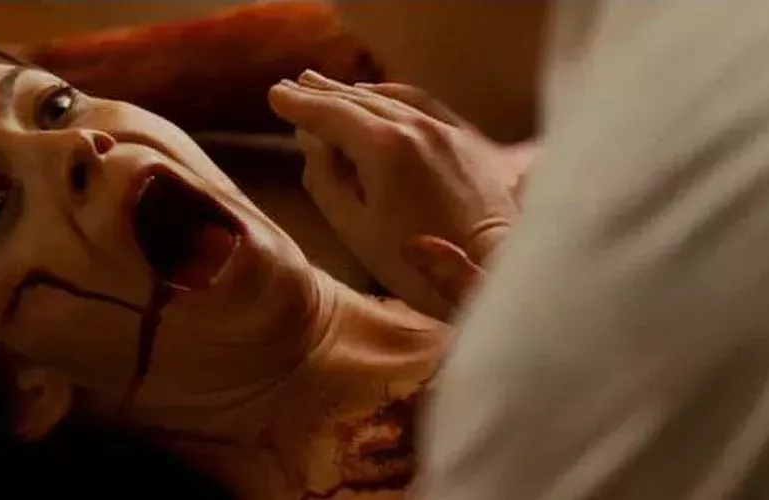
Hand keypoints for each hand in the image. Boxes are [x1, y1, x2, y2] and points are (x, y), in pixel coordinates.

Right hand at [269, 71, 516, 316]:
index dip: (299, 104)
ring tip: (328, 87)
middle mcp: (415, 126)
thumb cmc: (418, 265)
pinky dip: (394, 95)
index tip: (275, 95)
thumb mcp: (355, 230)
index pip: (330, 114)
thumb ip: (327, 180)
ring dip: (355, 92)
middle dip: (324, 92)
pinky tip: (381, 94)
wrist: (493, 272)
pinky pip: (423, 104)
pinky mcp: (465, 141)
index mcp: (383, 147)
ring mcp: (444, 130)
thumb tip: (311, 142)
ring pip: (390, 98)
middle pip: (358, 100)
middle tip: (296, 84)